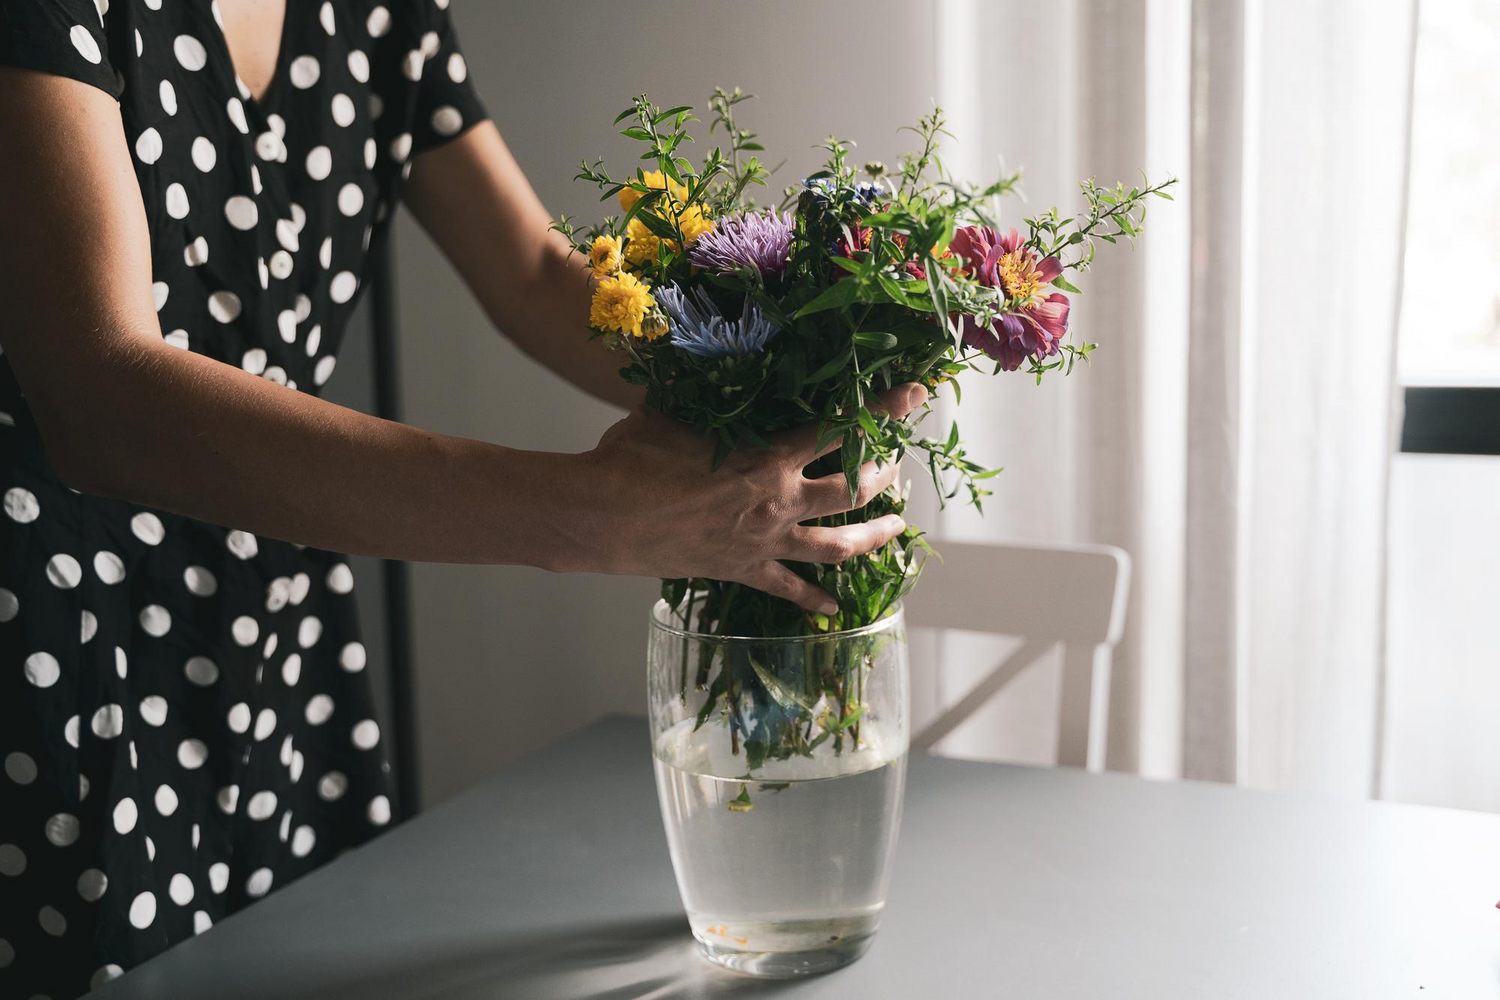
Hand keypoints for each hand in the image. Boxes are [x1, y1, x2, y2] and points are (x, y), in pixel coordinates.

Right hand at [574, 383, 929, 612]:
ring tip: (898, 529)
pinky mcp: (743, 571)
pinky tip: (836, 610)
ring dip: (874, 536)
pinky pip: (789, 590)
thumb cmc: (633, 457)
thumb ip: (711, 396)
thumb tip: (720, 367)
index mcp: (769, 457)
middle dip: (886, 473)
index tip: (915, 392)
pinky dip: (814, 601)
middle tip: (899, 464)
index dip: (884, 408)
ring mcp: (765, 543)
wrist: (602, 518)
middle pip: (855, 490)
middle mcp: (779, 503)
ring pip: (838, 545)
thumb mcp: (676, 412)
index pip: (842, 428)